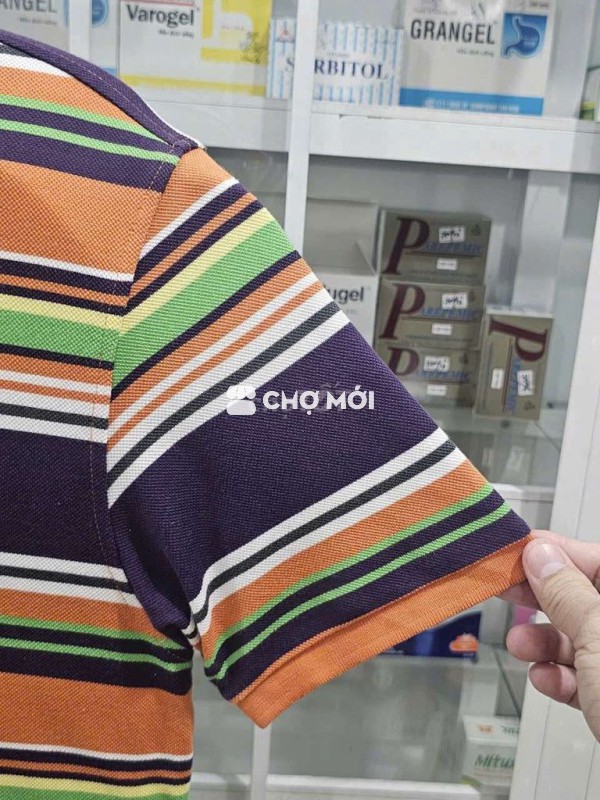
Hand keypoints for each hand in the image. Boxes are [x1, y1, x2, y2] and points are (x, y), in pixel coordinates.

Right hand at [502, 531, 599, 741]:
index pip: (597, 558)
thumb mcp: (598, 636)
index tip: (517, 553)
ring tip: (520, 644)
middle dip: (543, 598)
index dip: (555, 552)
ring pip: (582, 638)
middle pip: (585, 597)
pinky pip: (585, 675)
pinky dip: (561, 676)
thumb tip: (541, 555)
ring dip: (544, 642)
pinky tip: (547, 679)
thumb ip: (565, 591)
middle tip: (506, 590)